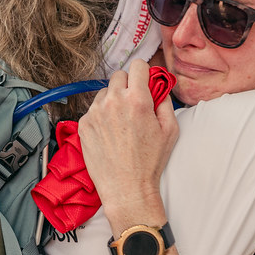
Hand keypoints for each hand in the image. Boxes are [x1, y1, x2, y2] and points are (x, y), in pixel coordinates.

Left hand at [78, 60, 178, 227]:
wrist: (126, 188)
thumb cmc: (150, 162)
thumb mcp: (170, 130)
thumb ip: (165, 101)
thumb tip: (160, 86)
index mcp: (137, 99)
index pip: (137, 66)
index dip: (144, 72)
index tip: (145, 81)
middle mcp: (113, 101)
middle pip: (119, 76)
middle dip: (128, 85)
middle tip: (134, 103)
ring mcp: (95, 112)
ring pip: (104, 92)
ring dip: (113, 99)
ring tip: (121, 122)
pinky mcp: (84, 124)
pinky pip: (93, 109)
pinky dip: (101, 115)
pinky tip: (110, 133)